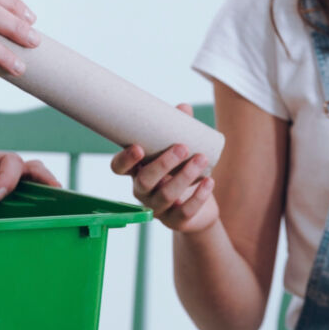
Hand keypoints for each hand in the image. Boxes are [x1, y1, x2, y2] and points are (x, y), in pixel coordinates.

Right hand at [110, 104, 218, 232]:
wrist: (199, 209)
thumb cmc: (182, 172)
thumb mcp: (179, 151)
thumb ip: (179, 129)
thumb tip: (183, 108)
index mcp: (137, 172)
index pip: (118, 168)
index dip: (125, 160)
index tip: (138, 147)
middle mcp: (143, 192)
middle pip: (144, 181)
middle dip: (163, 164)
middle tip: (182, 148)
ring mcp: (158, 208)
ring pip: (166, 195)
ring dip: (184, 176)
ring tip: (201, 159)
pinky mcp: (176, 221)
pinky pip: (185, 211)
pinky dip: (198, 196)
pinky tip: (209, 182)